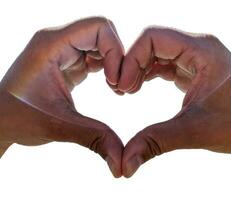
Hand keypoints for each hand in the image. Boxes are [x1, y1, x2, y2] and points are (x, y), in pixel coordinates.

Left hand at [0, 17, 123, 177]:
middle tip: (121, 87)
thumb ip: (94, 138)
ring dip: (115, 64)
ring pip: (102, 44)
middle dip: (118, 58)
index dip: (115, 51)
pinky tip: (111, 87)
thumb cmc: (17, 118)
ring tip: (117, 89)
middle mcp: (58, 40)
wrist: (0, 120)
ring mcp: (63, 50)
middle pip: (103, 33)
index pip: (98, 27)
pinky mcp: (68, 61)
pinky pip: (96, 55)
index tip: (115, 81)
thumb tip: (121, 162)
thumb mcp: (58, 126)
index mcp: (51, 44)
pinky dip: (108, 69)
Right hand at [118, 27, 230, 177]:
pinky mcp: (192, 68)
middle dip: (131, 64)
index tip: (123, 87)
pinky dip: (146, 73)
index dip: (132, 59)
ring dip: (137, 68)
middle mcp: (199, 47)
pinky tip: (138, 88)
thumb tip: (124, 165)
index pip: (154, 37)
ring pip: (155, 52)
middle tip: (121, 90)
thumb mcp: (194, 132)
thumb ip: (155, 142)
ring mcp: (196, 56)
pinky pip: (162, 63)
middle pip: (152, 42)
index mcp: (203, 50)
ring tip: (126, 91)